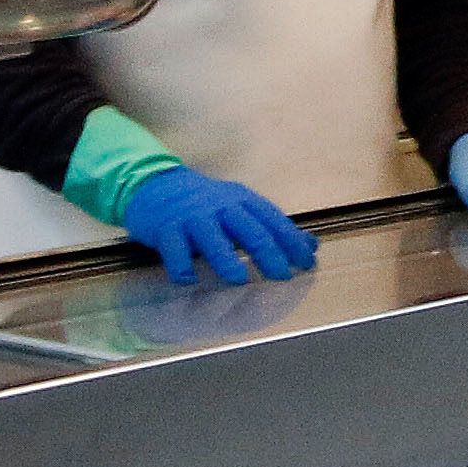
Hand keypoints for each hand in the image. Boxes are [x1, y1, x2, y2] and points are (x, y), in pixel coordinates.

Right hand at [118, 161, 317, 285]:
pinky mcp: (166, 228)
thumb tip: (311, 246)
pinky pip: (175, 249)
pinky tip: (189, 281)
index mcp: (242, 201)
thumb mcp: (241, 208)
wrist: (156, 185)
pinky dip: (182, 266)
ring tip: (238, 280)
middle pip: (248, 228)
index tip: (306, 263)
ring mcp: (193, 217)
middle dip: (268, 252)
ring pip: (212, 238)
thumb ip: (274, 228)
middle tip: (282, 276)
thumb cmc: (205, 204)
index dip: (291, 242)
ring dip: (226, 259)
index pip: (273, 221)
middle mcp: (220, 206)